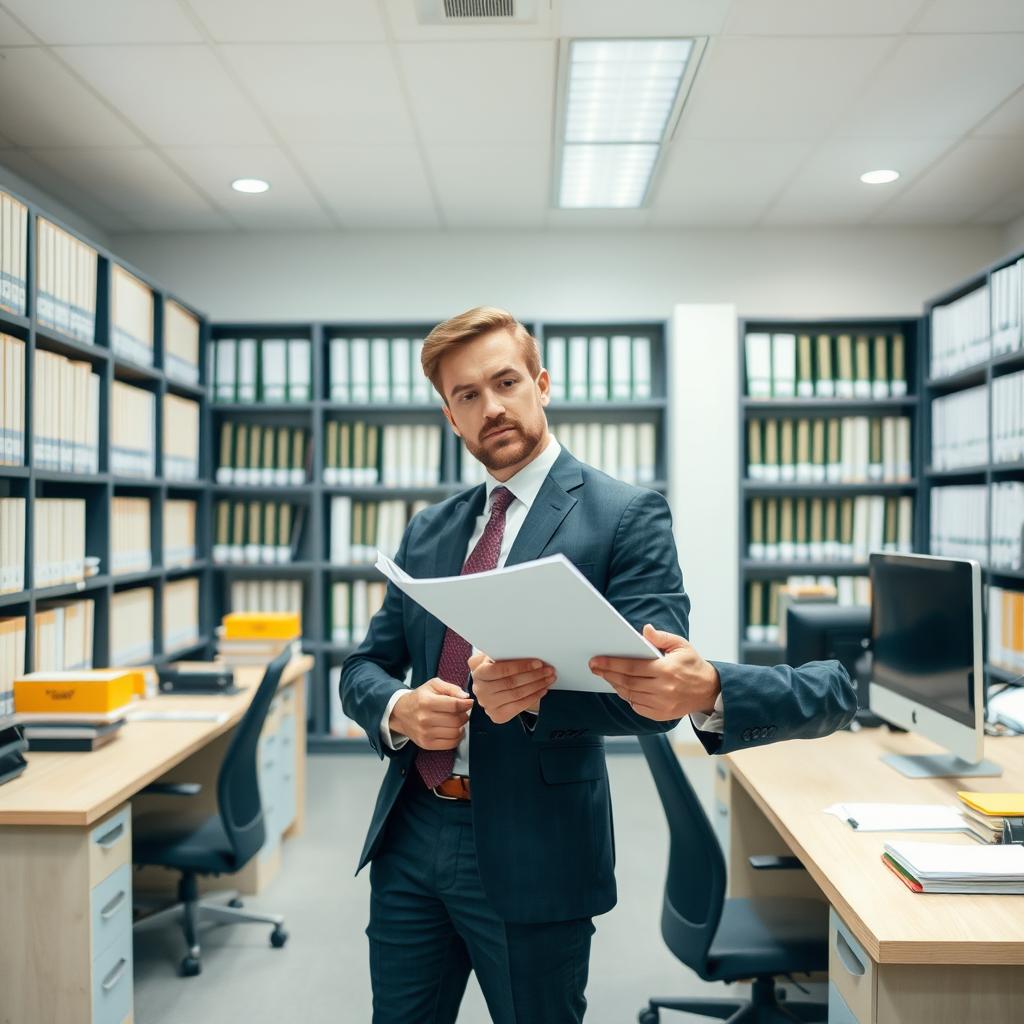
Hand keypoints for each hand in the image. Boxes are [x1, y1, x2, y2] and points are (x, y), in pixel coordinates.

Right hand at [387, 678, 473, 749]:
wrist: (401, 713)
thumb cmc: (420, 698)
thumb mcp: (433, 685)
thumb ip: (451, 688)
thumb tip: (466, 697)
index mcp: (426, 702)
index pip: (454, 705)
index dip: (466, 704)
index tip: (469, 703)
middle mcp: (425, 719)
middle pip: (457, 720)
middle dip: (464, 714)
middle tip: (462, 711)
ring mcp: (425, 733)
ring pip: (456, 733)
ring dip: (461, 726)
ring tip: (456, 720)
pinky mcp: (427, 744)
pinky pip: (451, 744)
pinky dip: (457, 737)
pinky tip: (453, 729)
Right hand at [468, 652, 554, 724]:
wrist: (491, 687)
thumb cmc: (496, 668)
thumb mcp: (494, 657)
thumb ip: (503, 652)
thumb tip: (524, 648)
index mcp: (479, 672)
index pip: (500, 669)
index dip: (520, 666)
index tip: (538, 663)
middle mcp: (480, 690)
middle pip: (511, 683)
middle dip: (533, 675)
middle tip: (548, 670)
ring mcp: (488, 704)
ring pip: (517, 694)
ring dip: (537, 686)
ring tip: (549, 678)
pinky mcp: (497, 715)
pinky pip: (519, 706)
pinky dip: (534, 697)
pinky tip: (543, 690)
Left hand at [589, 624, 720, 721]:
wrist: (708, 691)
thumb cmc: (692, 665)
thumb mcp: (681, 645)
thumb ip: (661, 637)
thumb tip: (645, 630)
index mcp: (667, 670)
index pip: (633, 666)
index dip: (612, 663)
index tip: (597, 660)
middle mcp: (663, 689)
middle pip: (627, 681)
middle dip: (608, 673)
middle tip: (594, 667)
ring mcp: (661, 704)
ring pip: (630, 694)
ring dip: (615, 684)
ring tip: (605, 675)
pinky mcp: (660, 715)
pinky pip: (637, 706)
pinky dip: (627, 696)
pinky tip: (621, 687)